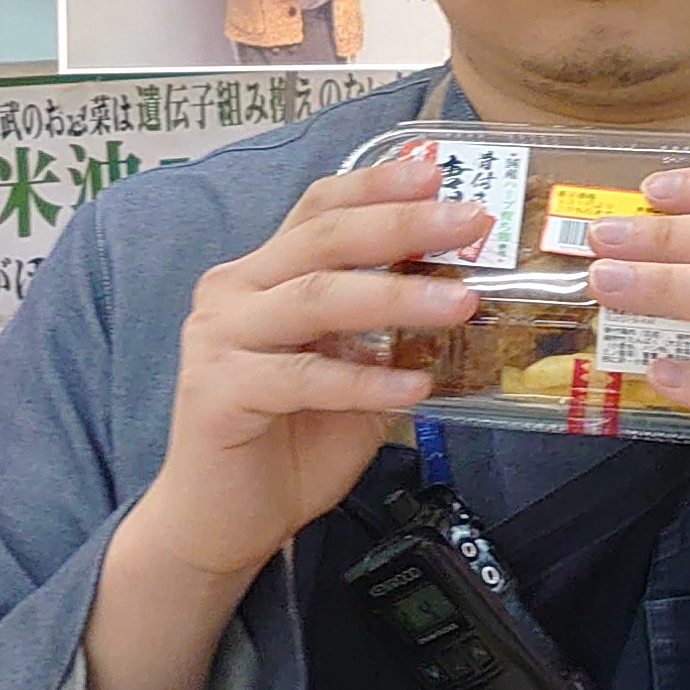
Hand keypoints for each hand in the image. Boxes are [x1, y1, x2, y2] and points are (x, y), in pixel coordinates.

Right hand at [86, 154, 474, 689]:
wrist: (221, 521)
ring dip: (395, 297)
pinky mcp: (217, 394)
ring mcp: (217, 340)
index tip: (435, 168)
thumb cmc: (288, 443)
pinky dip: (364, 382)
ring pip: (315, 299)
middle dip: (403, 224)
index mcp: (260, 275)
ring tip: (462, 302)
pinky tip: (414, 390)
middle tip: (473, 222)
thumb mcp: (348, 372)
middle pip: (322, 239)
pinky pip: (301, 377)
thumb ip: (381, 330)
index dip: (375, 184)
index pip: (316, 207)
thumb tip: (461, 285)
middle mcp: (231, 293)